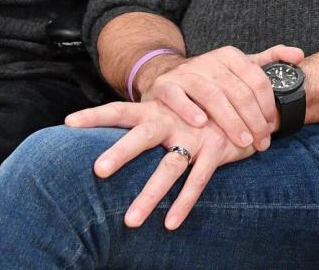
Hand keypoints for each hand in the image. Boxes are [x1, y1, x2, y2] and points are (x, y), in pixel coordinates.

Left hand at [66, 100, 253, 230]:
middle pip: (143, 135)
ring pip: (170, 167)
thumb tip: (113, 130)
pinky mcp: (217, 147)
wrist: (249, 94)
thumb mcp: (175, 106)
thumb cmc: (201, 106)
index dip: (96, 115)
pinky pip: (199, 180)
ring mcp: (196, 134)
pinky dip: (184, 202)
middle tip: (98, 170)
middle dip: (122, 152)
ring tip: (130, 221)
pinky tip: (170, 224)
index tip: (68, 123)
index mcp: (158, 109)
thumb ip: (148, 117)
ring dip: (151, 194)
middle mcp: (173, 121)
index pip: (121, 110)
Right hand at [141, 45, 304, 151]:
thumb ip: (270, 60)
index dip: (267, 105)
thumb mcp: (240, 67)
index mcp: (231, 56)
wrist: (168, 79)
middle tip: (260, 141)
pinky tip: (202, 125)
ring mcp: (186, 72)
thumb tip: (300, 55)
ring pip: (212, 95)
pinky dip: (189, 109)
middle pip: (238, 91)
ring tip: (241, 140)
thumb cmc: (212, 80)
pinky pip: (177, 97)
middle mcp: (209, 60)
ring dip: (229, 120)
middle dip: (253, 119)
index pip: (257, 80)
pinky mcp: (164, 86)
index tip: (271, 127)